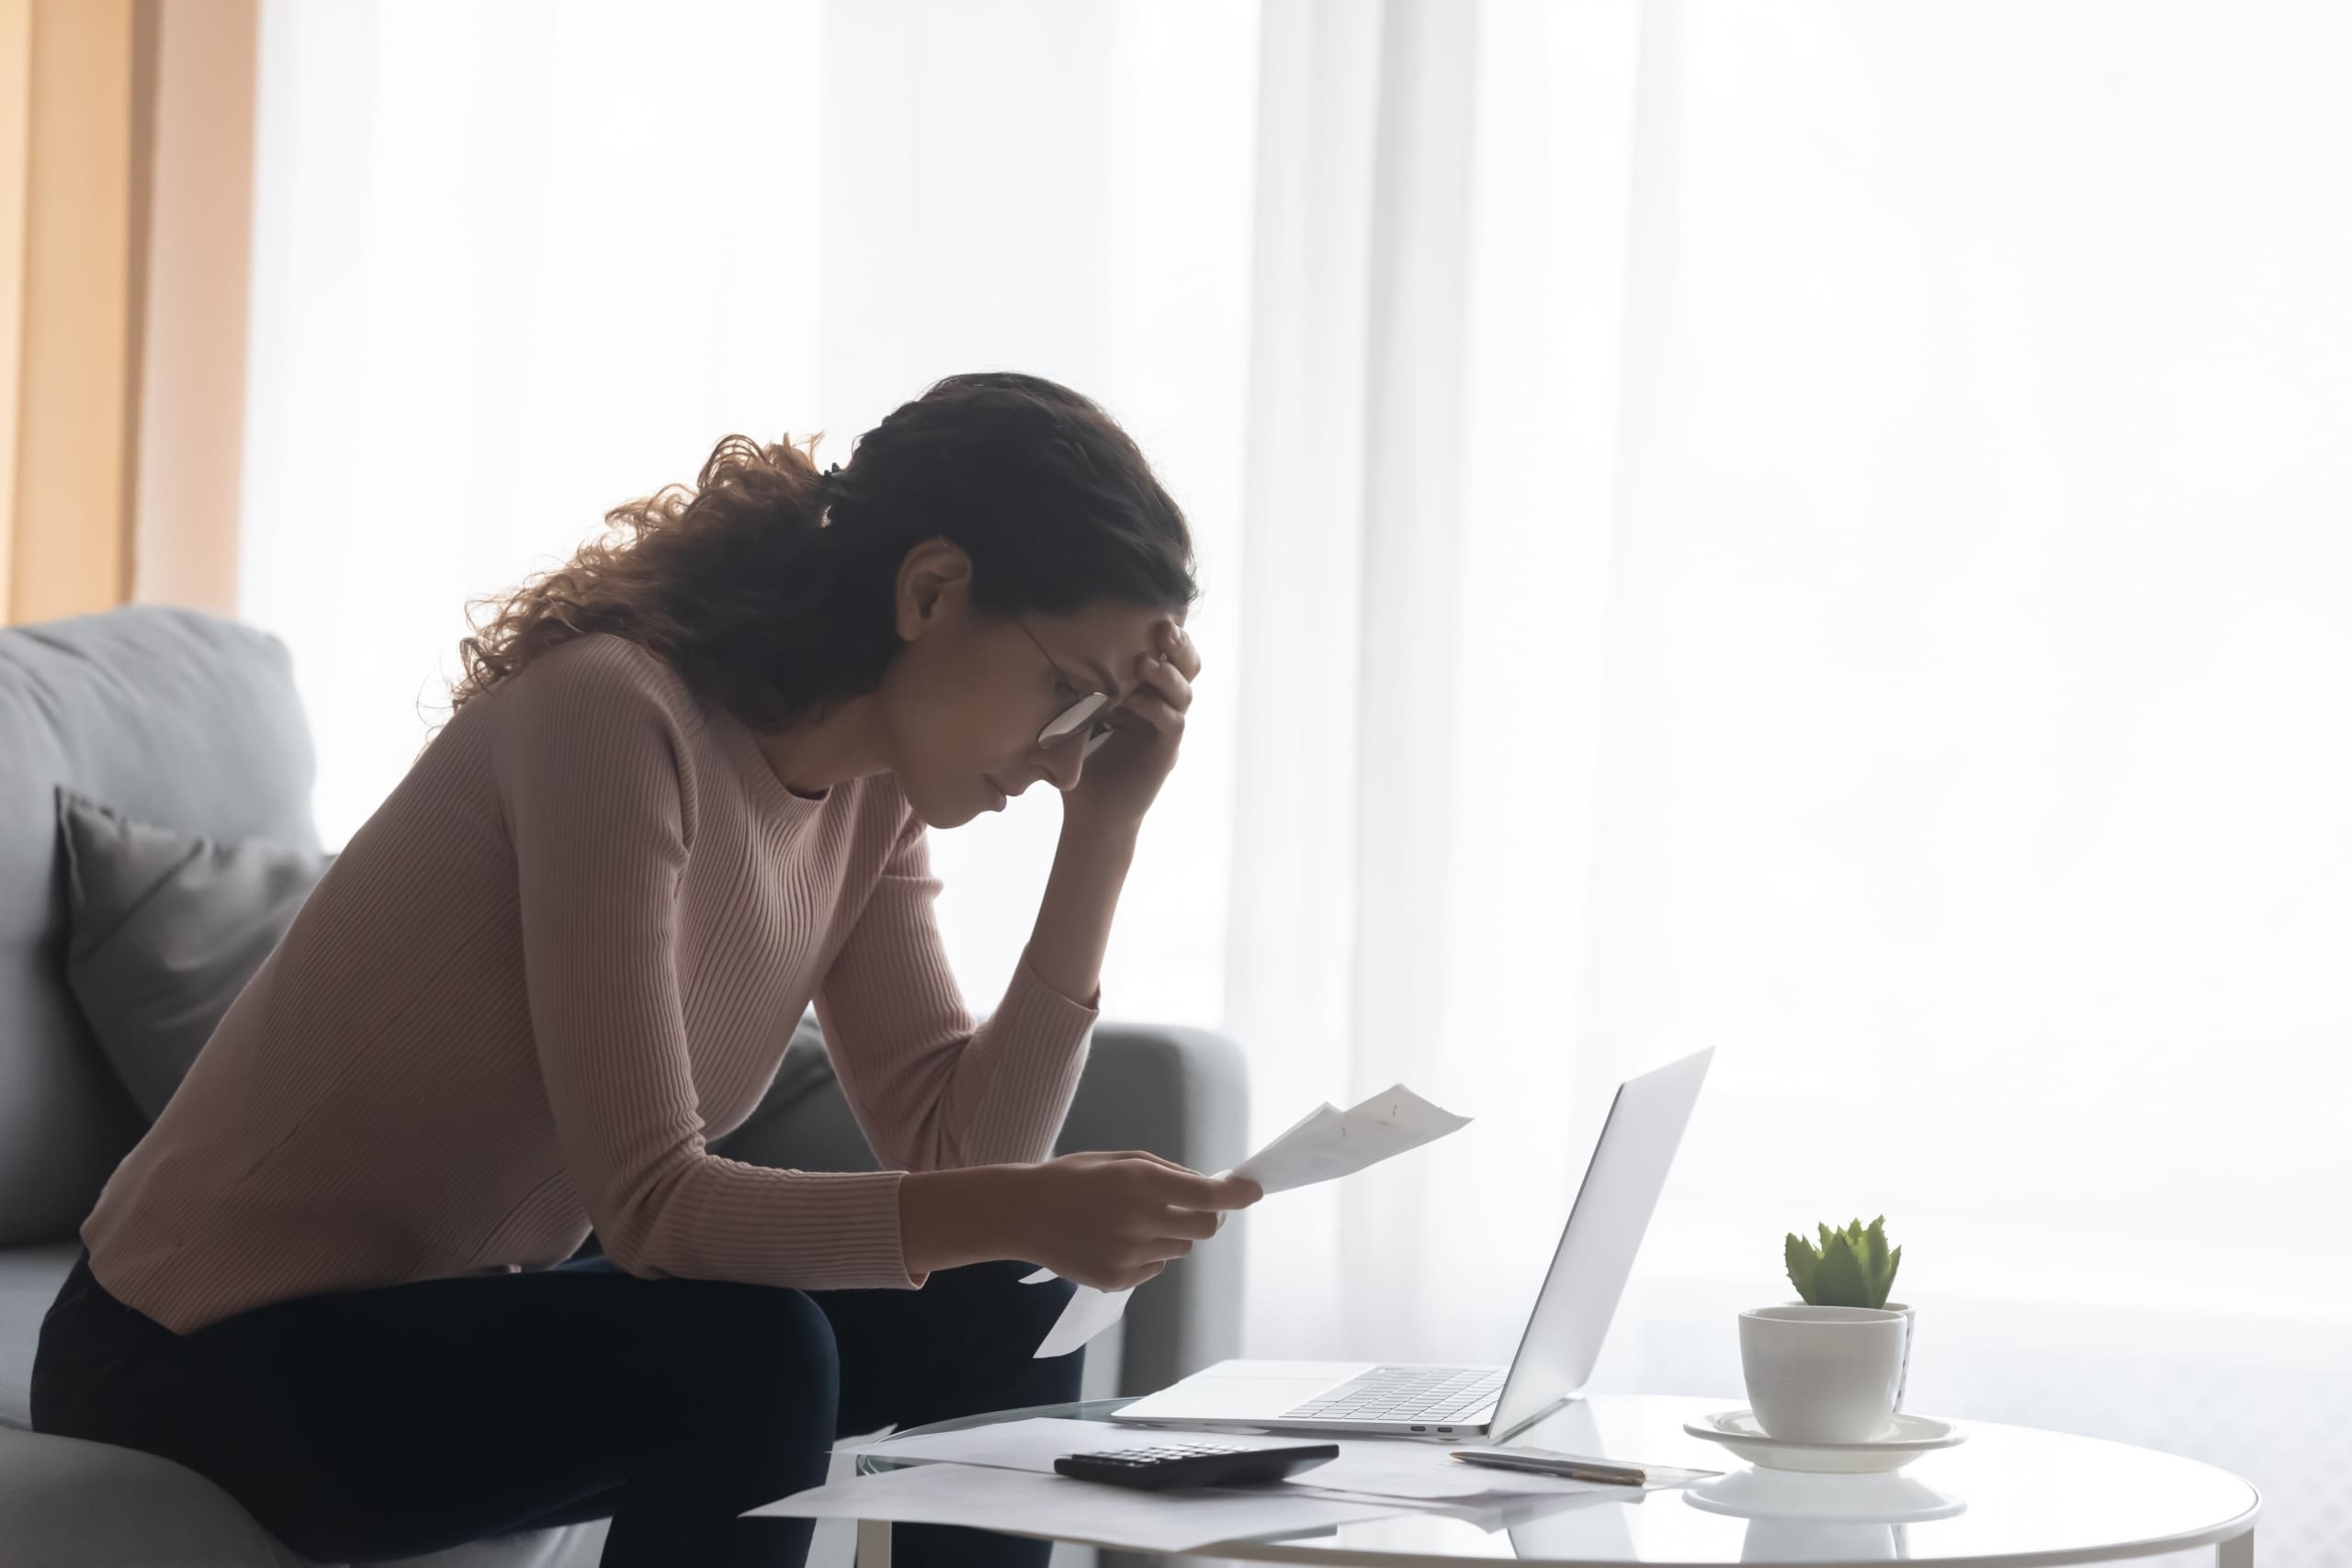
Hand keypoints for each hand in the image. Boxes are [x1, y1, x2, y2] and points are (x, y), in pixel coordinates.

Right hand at [1008, 1150, 1260, 1291]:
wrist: (1023, 1214)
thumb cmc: (1074, 1178)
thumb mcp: (1122, 1159)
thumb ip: (1167, 1173)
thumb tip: (1206, 1187)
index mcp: (1143, 1183)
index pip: (1209, 1194)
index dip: (1238, 1195)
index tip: (1253, 1192)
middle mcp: (1141, 1220)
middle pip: (1205, 1229)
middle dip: (1210, 1217)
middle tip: (1200, 1208)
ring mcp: (1129, 1254)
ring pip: (1179, 1250)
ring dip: (1173, 1235)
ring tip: (1136, 1221)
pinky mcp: (1117, 1280)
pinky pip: (1154, 1269)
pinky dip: (1148, 1256)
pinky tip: (1116, 1241)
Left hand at [1063, 619, 1199, 834]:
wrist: (1090, 812)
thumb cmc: (1078, 757)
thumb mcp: (1074, 709)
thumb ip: (1078, 680)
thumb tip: (1052, 635)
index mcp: (1144, 687)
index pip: (1165, 650)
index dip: (1167, 629)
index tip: (1151, 605)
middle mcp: (1161, 702)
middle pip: (1187, 664)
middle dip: (1178, 644)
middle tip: (1162, 625)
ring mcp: (1167, 727)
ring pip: (1184, 692)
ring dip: (1167, 674)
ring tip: (1146, 661)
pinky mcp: (1166, 752)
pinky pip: (1172, 724)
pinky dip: (1157, 709)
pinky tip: (1136, 701)